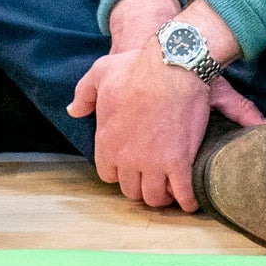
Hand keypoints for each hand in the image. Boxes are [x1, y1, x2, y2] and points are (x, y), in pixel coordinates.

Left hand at [70, 3, 259, 210]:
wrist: (172, 66)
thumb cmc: (136, 67)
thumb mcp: (99, 74)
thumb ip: (83, 94)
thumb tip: (73, 110)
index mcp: (107, 142)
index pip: (109, 175)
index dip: (121, 172)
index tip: (133, 167)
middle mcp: (127, 158)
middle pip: (131, 190)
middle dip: (142, 187)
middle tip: (155, 181)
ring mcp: (153, 162)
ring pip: (155, 196)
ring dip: (163, 196)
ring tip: (173, 190)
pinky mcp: (179, 162)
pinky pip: (183, 192)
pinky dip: (187, 200)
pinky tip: (191, 199)